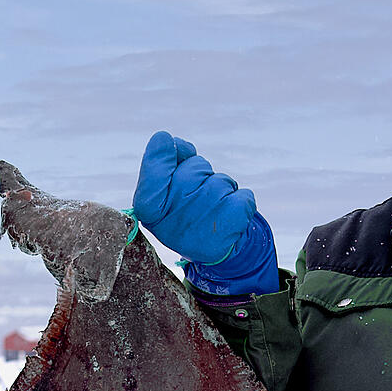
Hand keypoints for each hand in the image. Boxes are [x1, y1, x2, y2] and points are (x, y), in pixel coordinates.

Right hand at [132, 130, 257, 266]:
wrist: (210, 250)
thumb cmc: (183, 212)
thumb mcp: (163, 191)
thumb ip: (159, 162)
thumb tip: (167, 140)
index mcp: (149, 210)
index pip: (154, 170)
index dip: (162, 153)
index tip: (167, 143)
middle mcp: (173, 217)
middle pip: (195, 168)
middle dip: (199, 174)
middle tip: (195, 197)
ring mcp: (203, 220)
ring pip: (220, 181)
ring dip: (220, 189)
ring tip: (212, 211)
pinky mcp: (232, 223)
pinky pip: (242, 195)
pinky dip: (240, 201)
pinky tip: (228, 218)